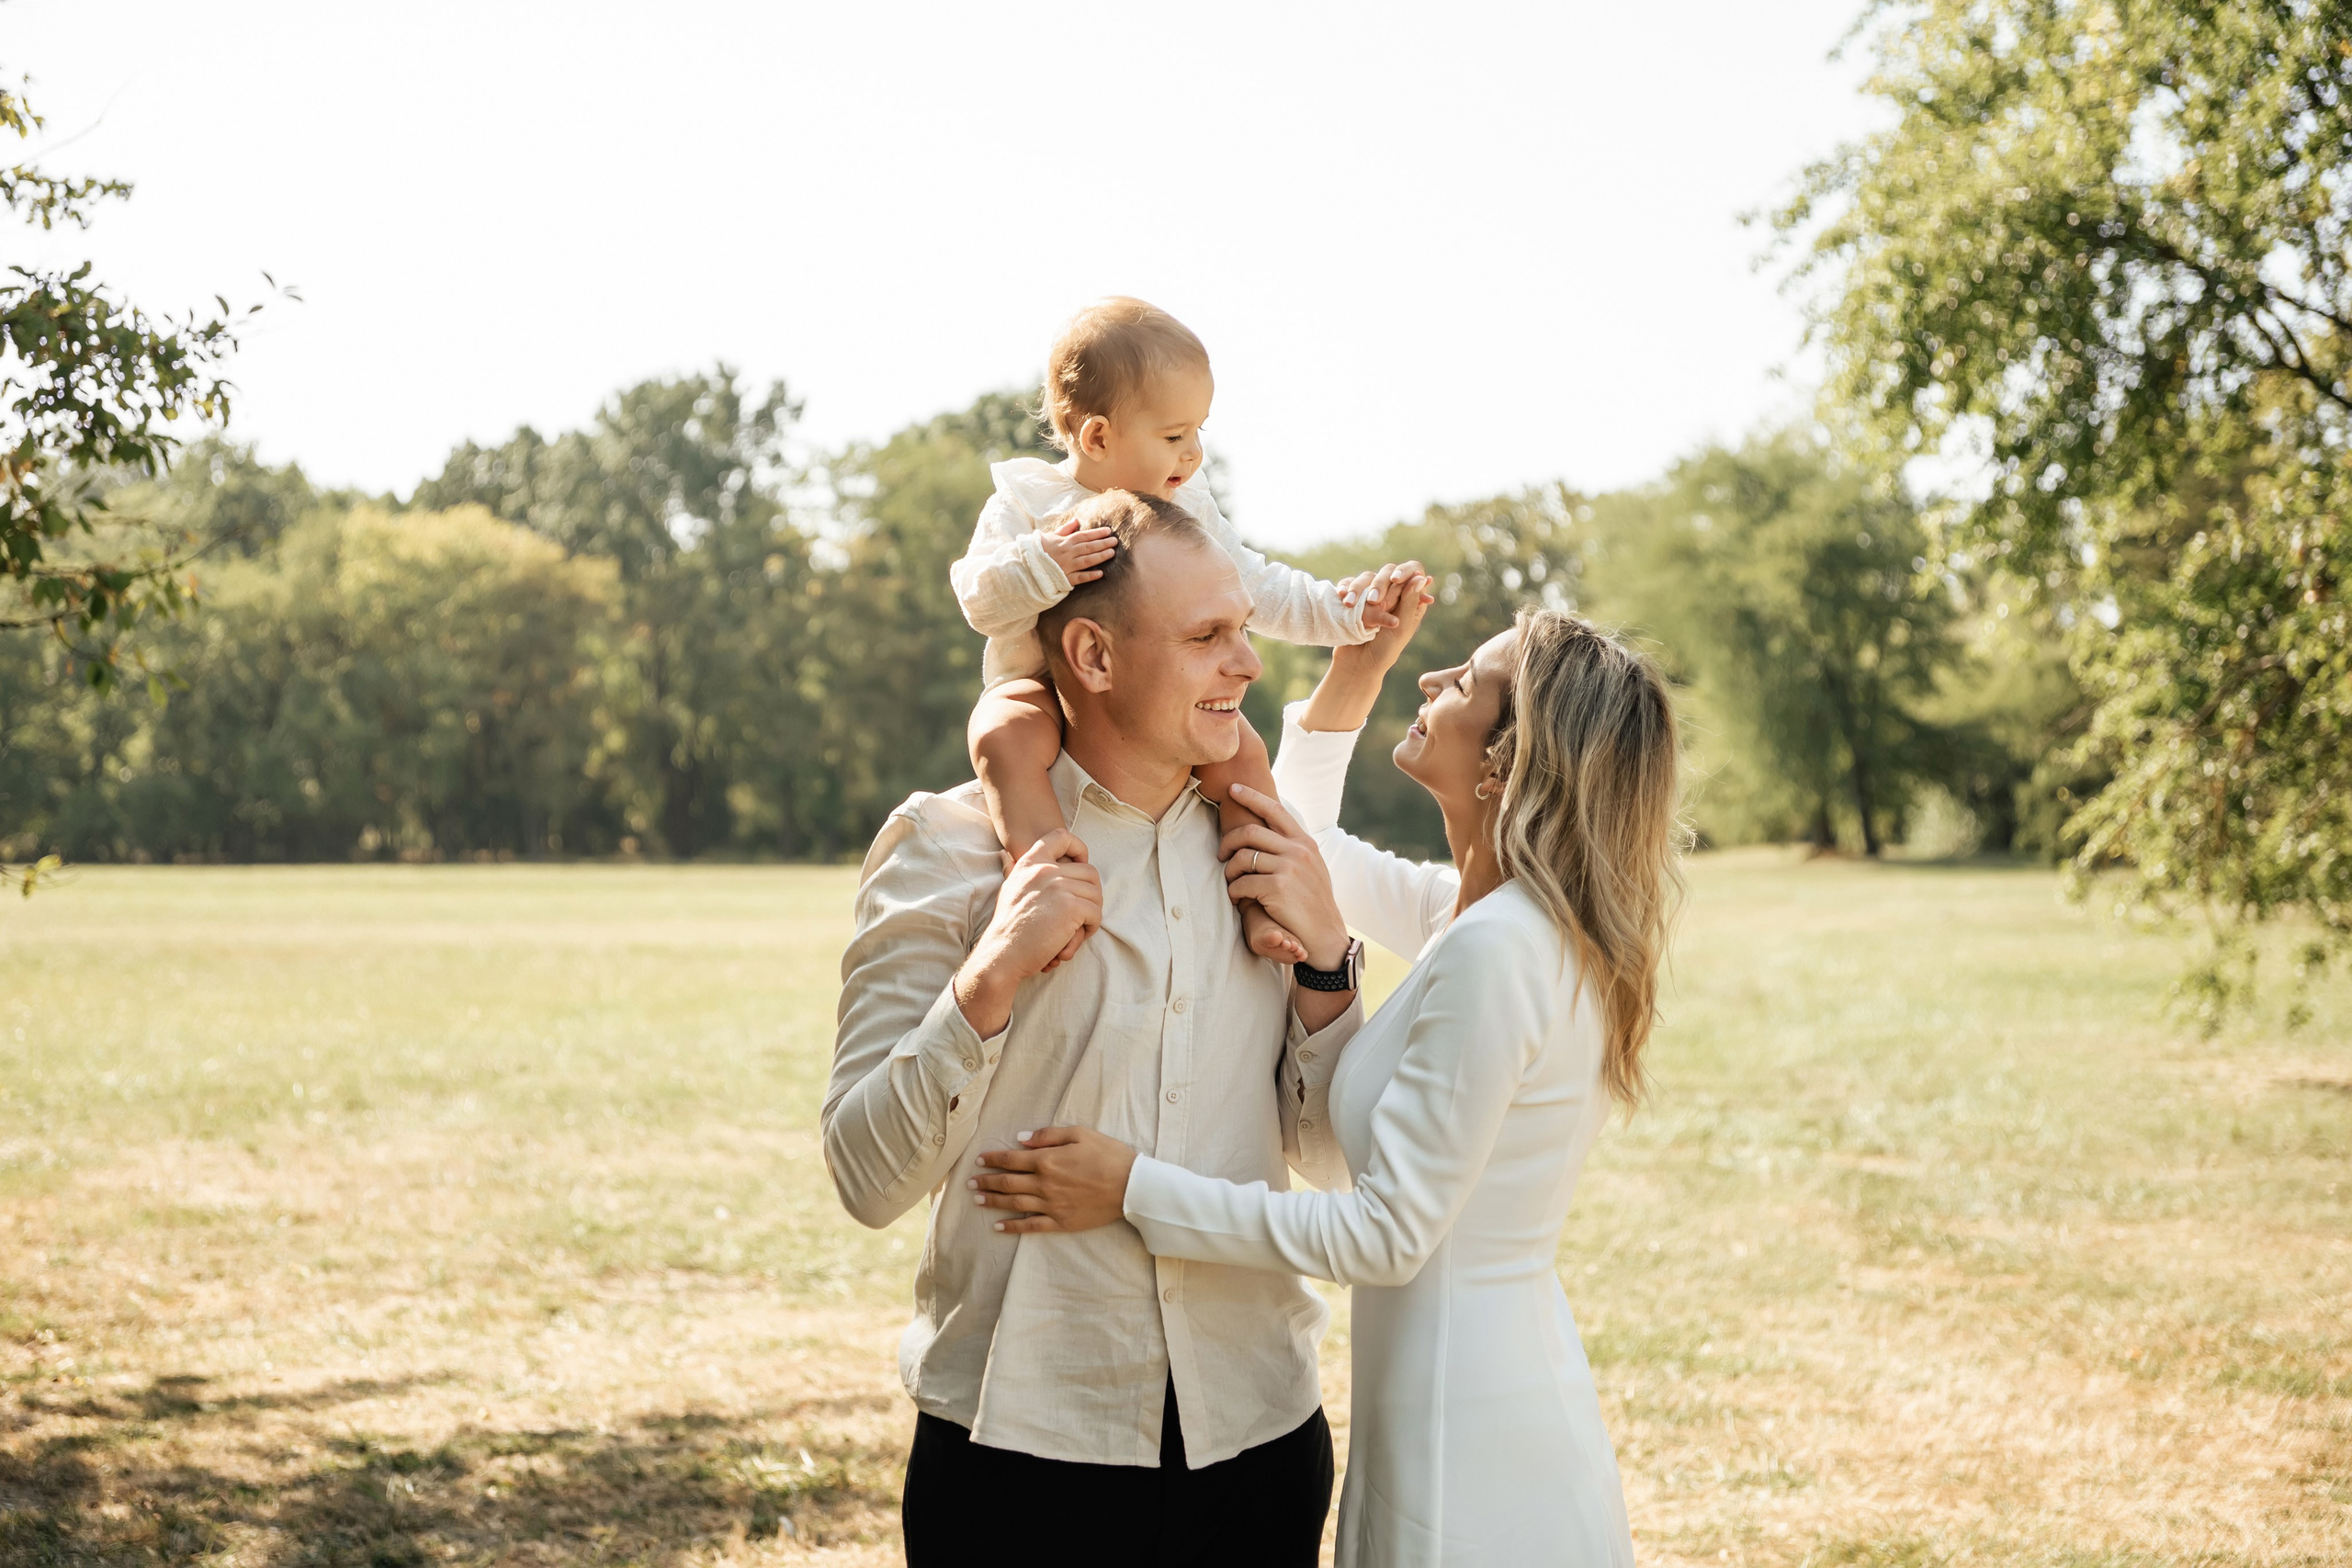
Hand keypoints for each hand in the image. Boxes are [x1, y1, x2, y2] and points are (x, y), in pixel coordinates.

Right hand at [953, 832, 1100, 1036]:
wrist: (1002, 953)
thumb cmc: (1006, 926)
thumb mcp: (1008, 889)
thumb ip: (1012, 870)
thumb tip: (1005, 854)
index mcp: (1031, 862)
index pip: (1061, 837)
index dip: (1078, 848)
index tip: (1080, 865)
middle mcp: (1045, 870)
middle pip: (1089, 872)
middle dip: (1091, 894)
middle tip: (1082, 913)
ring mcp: (1059, 886)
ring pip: (1095, 894)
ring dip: (1091, 913)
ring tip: (1077, 928)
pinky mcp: (1071, 906)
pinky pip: (1095, 913)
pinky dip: (1091, 928)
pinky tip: (1075, 937)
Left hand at [970, 1125, 1137, 1233]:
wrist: (1131, 1186)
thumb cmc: (1108, 1155)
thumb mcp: (1080, 1133)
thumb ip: (1048, 1135)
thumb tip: (1021, 1139)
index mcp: (1047, 1160)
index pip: (1011, 1159)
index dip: (992, 1159)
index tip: (979, 1160)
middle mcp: (1044, 1184)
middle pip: (1007, 1183)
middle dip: (986, 1182)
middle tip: (969, 1183)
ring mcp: (1051, 1205)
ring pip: (1014, 1204)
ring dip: (993, 1202)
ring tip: (977, 1201)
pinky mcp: (1061, 1222)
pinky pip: (1031, 1226)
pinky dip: (1012, 1227)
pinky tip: (998, 1227)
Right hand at [1042, 517, 1117, 585]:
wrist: (1026, 565)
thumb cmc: (1039, 549)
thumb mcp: (1050, 536)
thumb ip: (1065, 529)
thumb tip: (1076, 520)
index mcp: (1064, 541)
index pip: (1084, 535)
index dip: (1097, 533)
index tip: (1108, 531)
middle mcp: (1067, 553)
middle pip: (1089, 547)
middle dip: (1103, 543)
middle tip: (1115, 541)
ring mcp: (1067, 566)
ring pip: (1087, 560)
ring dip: (1100, 556)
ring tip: (1112, 553)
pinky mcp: (1064, 578)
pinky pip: (1079, 577)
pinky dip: (1090, 576)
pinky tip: (1100, 574)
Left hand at [1219, 784, 1349, 970]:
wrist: (1326, 937)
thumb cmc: (1313, 904)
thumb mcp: (1312, 868)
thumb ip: (1293, 849)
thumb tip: (1269, 830)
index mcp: (1305, 843)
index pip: (1275, 810)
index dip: (1251, 797)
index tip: (1233, 789)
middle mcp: (1298, 851)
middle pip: (1250, 832)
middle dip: (1228, 841)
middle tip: (1221, 854)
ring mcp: (1289, 868)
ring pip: (1243, 857)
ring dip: (1229, 871)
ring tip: (1231, 882)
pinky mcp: (1277, 888)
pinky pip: (1241, 883)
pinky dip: (1234, 892)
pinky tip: (1239, 900)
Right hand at [1343, 567, 1433, 671]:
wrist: (1357, 664)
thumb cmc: (1384, 650)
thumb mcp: (1401, 627)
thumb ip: (1410, 601)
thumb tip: (1423, 577)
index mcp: (1410, 601)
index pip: (1412, 574)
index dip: (1405, 572)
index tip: (1396, 579)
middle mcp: (1393, 595)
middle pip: (1388, 572)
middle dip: (1379, 584)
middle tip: (1373, 601)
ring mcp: (1372, 596)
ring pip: (1367, 578)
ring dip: (1358, 588)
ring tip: (1350, 603)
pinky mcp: (1355, 599)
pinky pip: (1349, 585)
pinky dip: (1345, 588)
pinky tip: (1342, 596)